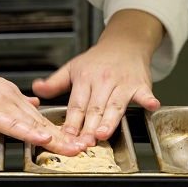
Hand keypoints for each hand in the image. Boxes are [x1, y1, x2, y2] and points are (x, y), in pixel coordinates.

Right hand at [0, 60, 80, 155]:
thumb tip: (29, 105)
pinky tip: (43, 138)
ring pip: (34, 124)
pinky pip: (14, 124)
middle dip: (64, 137)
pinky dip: (30, 132)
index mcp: (9, 95)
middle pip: (42, 122)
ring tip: (73, 149)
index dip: (56, 130)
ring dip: (55, 138)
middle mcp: (11, 98)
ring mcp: (2, 104)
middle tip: (83, 148)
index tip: (70, 141)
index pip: (37, 117)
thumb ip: (8, 101)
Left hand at [32, 9, 163, 149]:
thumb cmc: (98, 60)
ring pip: (115, 105)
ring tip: (102, 134)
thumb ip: (55, 83)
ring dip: (109, 120)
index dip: (71, 122)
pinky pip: (145, 93)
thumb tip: (36, 89)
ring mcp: (122, 83)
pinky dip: (148, 99)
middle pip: (94, 108)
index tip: (66, 136)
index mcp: (85, 78)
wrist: (124, 43)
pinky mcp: (140, 84)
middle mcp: (103, 81)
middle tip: (83, 143)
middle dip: (88, 127)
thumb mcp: (73, 67)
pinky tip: (151, 105)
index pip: (76, 104)